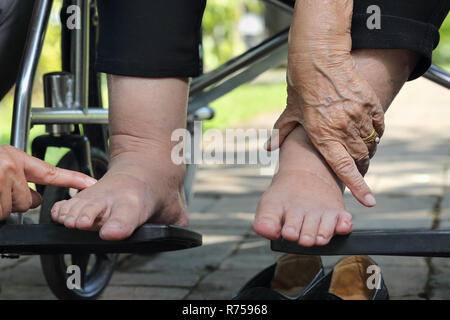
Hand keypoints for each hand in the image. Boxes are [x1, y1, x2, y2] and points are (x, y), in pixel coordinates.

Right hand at [0, 145, 96, 218]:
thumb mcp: (1, 166)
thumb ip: (22, 181)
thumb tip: (37, 200)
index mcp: (17, 160)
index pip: (51, 173)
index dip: (74, 179)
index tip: (91, 183)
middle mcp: (12, 166)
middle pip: (29, 202)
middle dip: (14, 202)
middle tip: (0, 191)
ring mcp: (1, 178)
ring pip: (14, 209)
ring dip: (1, 207)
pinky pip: (1, 213)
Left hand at [266, 0, 383, 206]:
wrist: (319, 57)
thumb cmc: (301, 85)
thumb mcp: (290, 111)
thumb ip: (282, 133)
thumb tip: (269, 149)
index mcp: (322, 135)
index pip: (343, 167)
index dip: (357, 187)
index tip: (369, 202)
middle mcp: (342, 128)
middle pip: (359, 158)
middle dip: (359, 167)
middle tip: (355, 167)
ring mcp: (358, 115)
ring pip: (370, 143)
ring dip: (366, 150)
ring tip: (358, 148)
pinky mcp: (369, 103)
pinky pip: (378, 126)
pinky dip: (375, 133)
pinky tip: (366, 131)